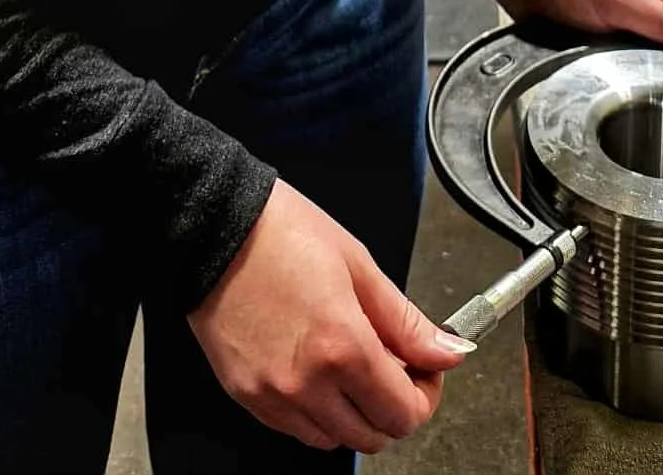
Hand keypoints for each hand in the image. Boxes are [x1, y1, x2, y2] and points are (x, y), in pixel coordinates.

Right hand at [187, 179, 472, 453]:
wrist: (213, 225)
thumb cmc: (280, 232)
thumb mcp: (356, 264)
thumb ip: (406, 321)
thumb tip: (449, 351)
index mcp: (343, 347)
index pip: (404, 413)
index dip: (426, 393)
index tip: (425, 368)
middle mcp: (308, 383)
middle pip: (374, 436)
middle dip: (394, 405)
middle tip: (393, 364)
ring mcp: (273, 395)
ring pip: (335, 438)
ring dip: (354, 412)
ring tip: (350, 363)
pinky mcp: (245, 395)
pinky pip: (296, 428)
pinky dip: (316, 411)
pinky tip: (316, 368)